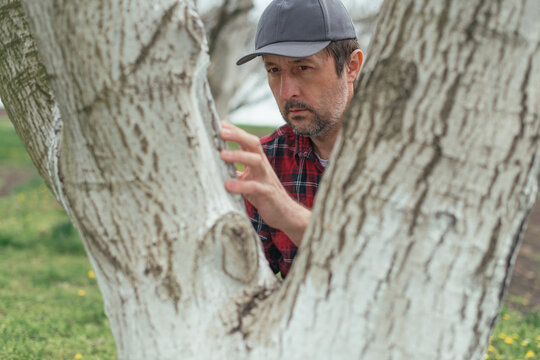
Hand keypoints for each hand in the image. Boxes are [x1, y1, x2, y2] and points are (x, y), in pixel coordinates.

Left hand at [219, 121, 309, 245]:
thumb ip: (236, 169)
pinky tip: (228, 185)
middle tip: (221, 131)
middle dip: (238, 135)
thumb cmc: (262, 194)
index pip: (247, 140)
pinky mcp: (267, 194)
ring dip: (239, 156)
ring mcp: (266, 179)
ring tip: (222, 155)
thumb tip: (215, 161)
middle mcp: (262, 166)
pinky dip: (241, 185)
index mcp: (257, 161)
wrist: (285, 213)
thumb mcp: (248, 178)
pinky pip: (254, 187)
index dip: (235, 131)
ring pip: (255, 161)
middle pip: (253, 143)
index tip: (219, 122)